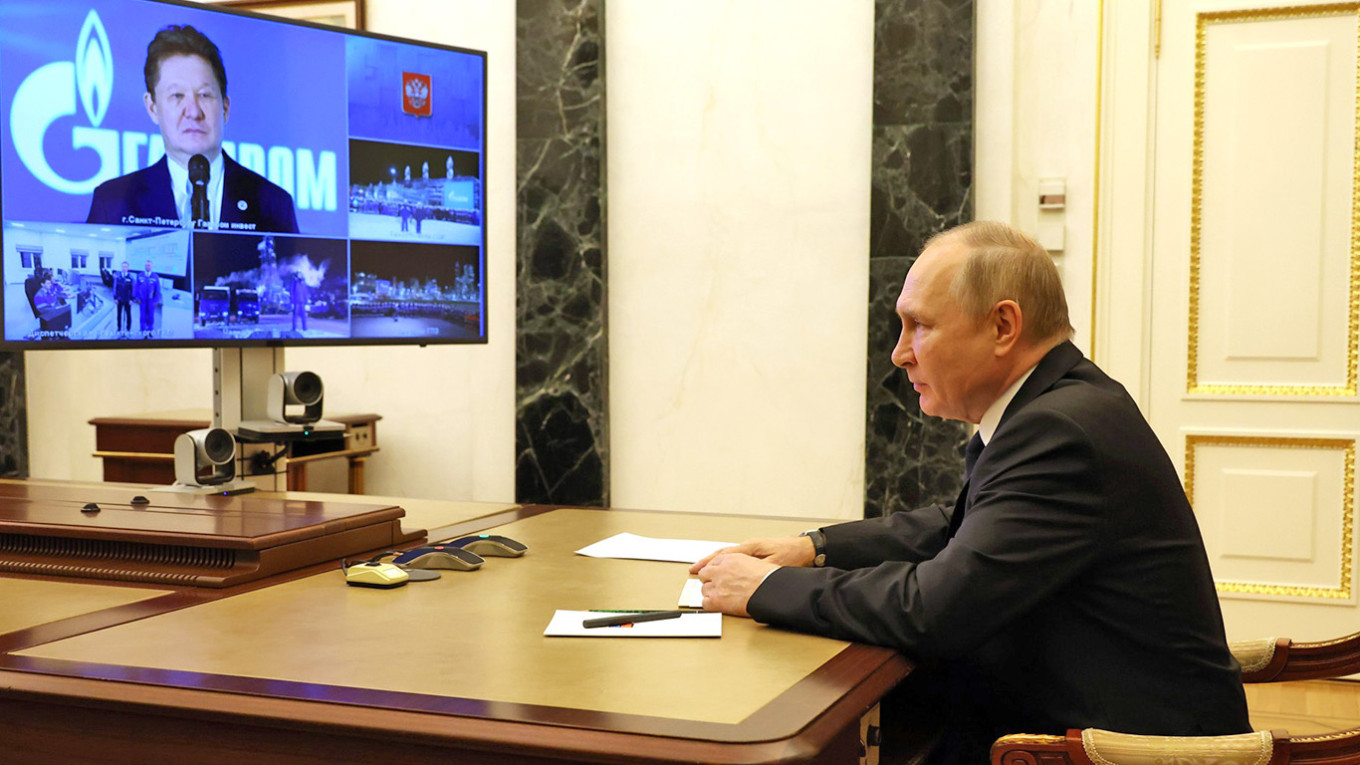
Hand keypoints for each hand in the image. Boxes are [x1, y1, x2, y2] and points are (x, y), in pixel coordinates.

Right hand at [688, 535, 814, 574]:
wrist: (805, 549)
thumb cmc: (793, 556)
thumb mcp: (775, 565)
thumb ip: (758, 570)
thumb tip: (743, 578)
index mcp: (751, 548)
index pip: (725, 554)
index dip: (709, 562)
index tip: (698, 569)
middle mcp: (749, 546)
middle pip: (722, 553)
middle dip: (707, 562)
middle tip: (693, 570)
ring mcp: (752, 549)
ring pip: (727, 554)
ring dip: (714, 561)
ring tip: (702, 569)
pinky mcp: (756, 553)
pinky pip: (735, 556)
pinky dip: (724, 561)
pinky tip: (720, 566)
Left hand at [694, 553, 776, 617]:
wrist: (772, 591)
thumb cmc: (770, 578)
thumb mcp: (756, 562)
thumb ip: (743, 564)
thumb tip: (742, 570)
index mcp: (731, 558)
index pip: (714, 562)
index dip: (715, 570)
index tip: (715, 573)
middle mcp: (721, 570)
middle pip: (705, 573)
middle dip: (710, 579)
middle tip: (717, 585)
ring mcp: (718, 585)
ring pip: (704, 589)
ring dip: (711, 593)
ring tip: (720, 597)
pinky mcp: (717, 600)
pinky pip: (705, 603)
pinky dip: (710, 605)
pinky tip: (717, 606)